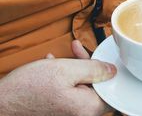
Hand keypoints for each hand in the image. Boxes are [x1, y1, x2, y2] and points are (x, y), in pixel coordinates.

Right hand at [0, 40, 115, 115]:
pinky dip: (63, 77)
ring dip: (73, 68)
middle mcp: (80, 114)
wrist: (1, 104)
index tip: (100, 59)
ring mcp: (69, 114)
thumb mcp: (66, 70)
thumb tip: (112, 70)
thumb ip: (93, 69)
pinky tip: (53, 66)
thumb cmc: (30, 88)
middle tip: (77, 50)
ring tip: (62, 56)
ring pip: (80, 86)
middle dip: (85, 64)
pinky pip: (68, 92)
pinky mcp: (58, 111)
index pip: (110, 90)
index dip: (107, 71)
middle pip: (94, 85)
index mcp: (87, 107)